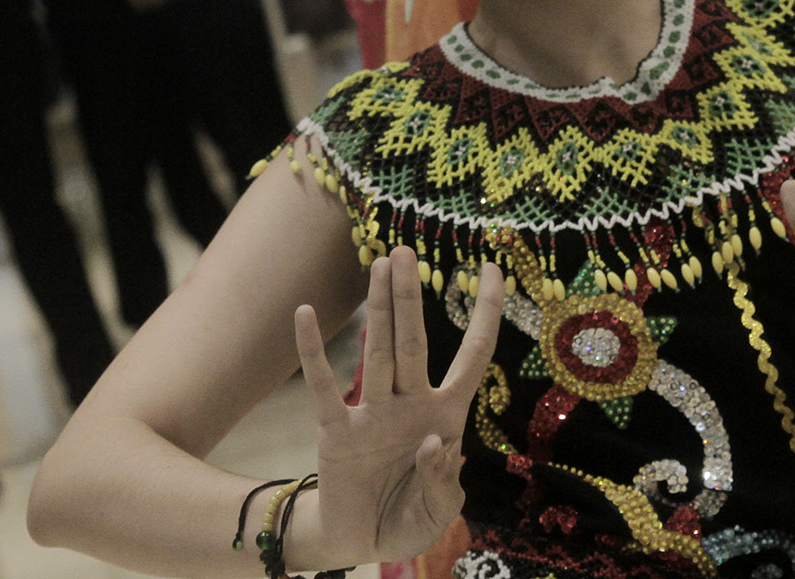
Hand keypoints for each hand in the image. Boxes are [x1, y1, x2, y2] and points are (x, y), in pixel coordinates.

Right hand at [290, 251, 503, 568]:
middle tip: (403, 251)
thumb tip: (435, 444)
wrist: (361, 541)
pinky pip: (322, 386)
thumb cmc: (409, 518)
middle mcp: (410, 402)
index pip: (473, 352)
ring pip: (377, 352)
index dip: (485, 312)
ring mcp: (372, 412)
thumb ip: (444, 484)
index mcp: (446, 415)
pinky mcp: (336, 431)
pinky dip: (312, 352)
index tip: (490, 268)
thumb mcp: (440, 512)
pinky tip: (304, 314)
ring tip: (379, 265)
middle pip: (413, 340)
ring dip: (378, 309)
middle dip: (410, 297)